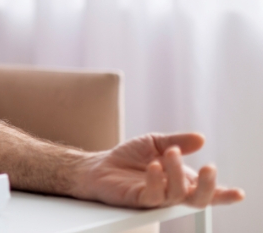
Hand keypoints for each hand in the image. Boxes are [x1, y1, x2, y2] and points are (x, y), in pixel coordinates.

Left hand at [74, 132, 244, 207]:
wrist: (100, 164)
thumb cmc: (129, 157)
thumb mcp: (156, 142)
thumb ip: (178, 141)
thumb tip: (201, 138)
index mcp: (181, 180)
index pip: (206, 191)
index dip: (223, 194)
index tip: (239, 193)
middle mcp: (172, 192)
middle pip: (198, 200)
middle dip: (208, 186)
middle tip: (208, 168)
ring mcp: (156, 198)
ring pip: (177, 194)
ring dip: (176, 172)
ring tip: (169, 153)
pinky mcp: (139, 199)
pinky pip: (153, 195)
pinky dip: (156, 180)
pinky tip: (154, 166)